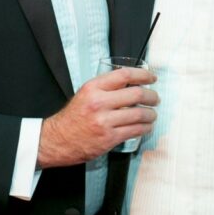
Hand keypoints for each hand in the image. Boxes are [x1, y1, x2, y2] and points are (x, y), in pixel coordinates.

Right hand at [37, 67, 158, 167]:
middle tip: (155, 98)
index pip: (125, 75)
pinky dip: (146, 127)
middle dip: (152, 95)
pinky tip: (146, 126)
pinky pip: (135, 130)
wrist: (58, 140)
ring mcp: (105, 122)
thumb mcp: (85, 94)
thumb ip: (106, 87)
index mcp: (93, 88)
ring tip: (152, 114)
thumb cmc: (73, 117)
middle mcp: (99, 103)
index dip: (143, 75)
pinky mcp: (109, 138)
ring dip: (151, 114)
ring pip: (139, 113)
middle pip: (136, 94)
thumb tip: (132, 82)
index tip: (151, 77)